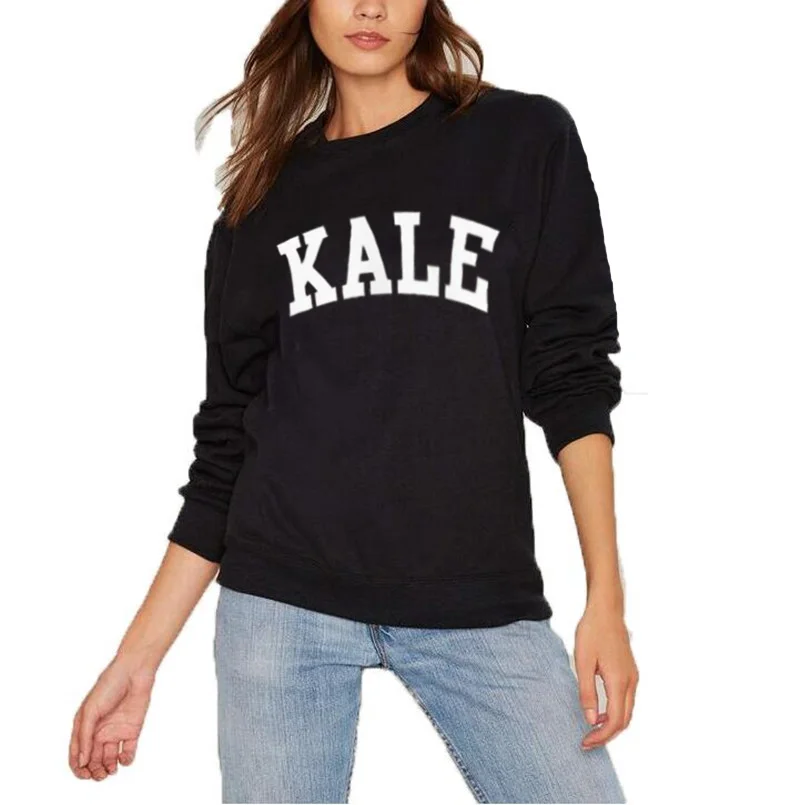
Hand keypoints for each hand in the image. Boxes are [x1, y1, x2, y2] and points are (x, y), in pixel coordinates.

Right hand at [69, 657, 155, 780]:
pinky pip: (128, 751)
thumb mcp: (90, 711)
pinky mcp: (132, 730)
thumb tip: (82, 761)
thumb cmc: (108, 686)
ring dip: (108, 768)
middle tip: (98, 775)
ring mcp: (116, 731)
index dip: (78, 767)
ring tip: (110, 771)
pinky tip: (124, 758)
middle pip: (93, 760)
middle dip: (94, 771)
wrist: (134, 672)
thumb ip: (85, 736)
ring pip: (109, 759)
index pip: (77, 754)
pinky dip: (126, 759)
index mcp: (84, 726)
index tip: (84, 774)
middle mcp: (99, 731)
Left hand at [574, 605, 637, 749]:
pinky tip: (601, 709)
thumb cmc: (592, 632)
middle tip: (588, 741)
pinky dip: (616, 711)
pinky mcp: (630, 671)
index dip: (601, 736)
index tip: (585, 742)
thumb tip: (591, 720)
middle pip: (624, 720)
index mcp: (619, 681)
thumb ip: (587, 692)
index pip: (614, 721)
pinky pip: (627, 699)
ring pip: (628, 711)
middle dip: (608, 735)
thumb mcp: (583, 662)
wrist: (606, 610)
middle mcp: (630, 682)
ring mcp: (633, 676)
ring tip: (592, 729)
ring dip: (613, 724)